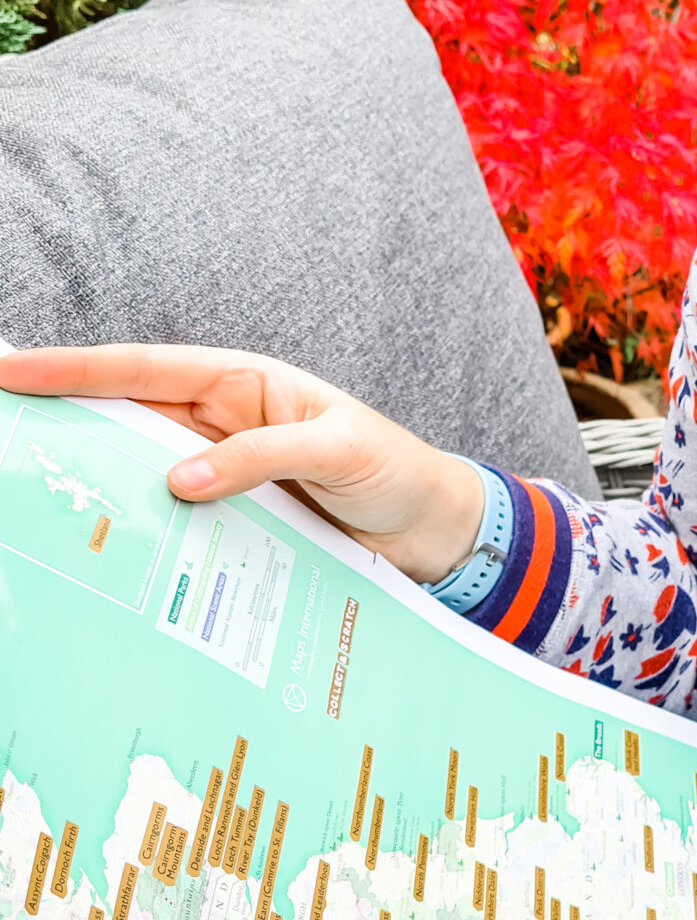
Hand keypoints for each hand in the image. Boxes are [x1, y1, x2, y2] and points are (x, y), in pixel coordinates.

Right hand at [0, 344, 485, 584]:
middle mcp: (221, 424)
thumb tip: (178, 479)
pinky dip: (138, 531)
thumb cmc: (394, 470)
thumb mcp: (337, 451)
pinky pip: (171, 522)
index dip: (74, 368)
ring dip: (92, 483)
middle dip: (60, 418)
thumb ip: (262, 457)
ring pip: (138, 472)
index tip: (10, 368)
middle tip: (4, 433)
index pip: (143, 368)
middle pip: (124, 417)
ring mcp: (220, 474)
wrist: (431, 527)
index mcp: (243, 384)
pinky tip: (104, 551)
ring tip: (35, 495)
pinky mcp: (230, 521)